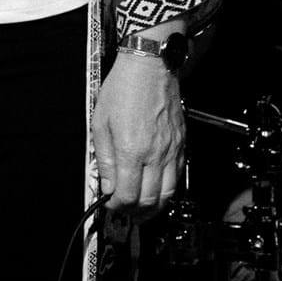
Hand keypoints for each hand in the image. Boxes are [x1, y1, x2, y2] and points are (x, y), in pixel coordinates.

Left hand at [94, 54, 183, 215]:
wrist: (149, 67)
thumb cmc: (123, 88)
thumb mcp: (100, 122)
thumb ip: (103, 158)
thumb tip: (107, 184)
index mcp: (130, 150)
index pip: (127, 195)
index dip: (117, 206)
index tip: (111, 205)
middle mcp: (154, 154)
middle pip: (150, 200)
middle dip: (136, 213)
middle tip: (126, 213)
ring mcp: (171, 150)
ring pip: (168, 193)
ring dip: (155, 207)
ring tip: (143, 209)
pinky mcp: (181, 143)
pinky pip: (178, 175)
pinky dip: (168, 189)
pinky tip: (158, 188)